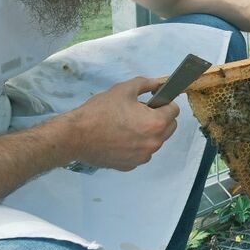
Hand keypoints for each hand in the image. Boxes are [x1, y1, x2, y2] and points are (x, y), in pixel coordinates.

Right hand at [61, 78, 179, 170]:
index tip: (153, 100)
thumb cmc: (99, 112)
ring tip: (127, 125)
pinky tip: (119, 138)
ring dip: (148, 132)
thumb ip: (145, 84)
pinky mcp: (130, 165)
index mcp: (156, 123)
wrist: (75, 136)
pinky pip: (141, 153)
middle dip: (160, 118)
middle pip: (169, 127)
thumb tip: (157, 83)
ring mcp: (142, 157)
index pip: (174, 110)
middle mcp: (154, 143)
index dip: (164, 102)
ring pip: (155, 141)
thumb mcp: (123, 89)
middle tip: (140, 112)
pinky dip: (136, 145)